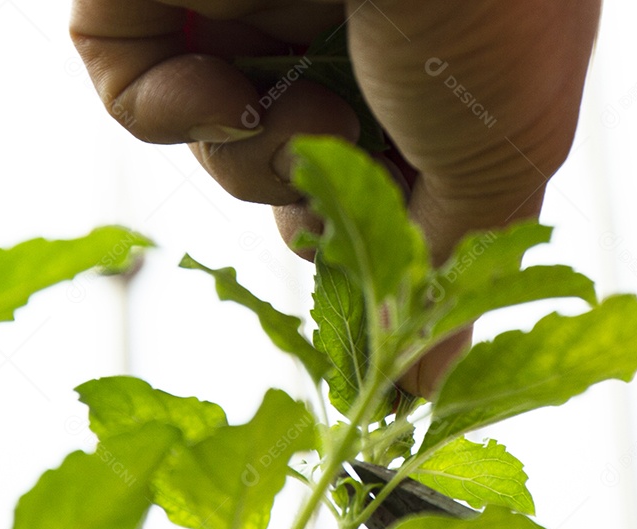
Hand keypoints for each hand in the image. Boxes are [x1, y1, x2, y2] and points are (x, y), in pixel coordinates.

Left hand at [70, 0, 601, 394]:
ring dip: (260, 161)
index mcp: (428, 68)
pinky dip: (175, 117)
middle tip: (344, 183)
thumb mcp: (500, 162)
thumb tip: (427, 383)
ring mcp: (249, 12)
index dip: (370, 239)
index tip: (375, 281)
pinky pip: (136, 97)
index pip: (380, 188)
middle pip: (297, 180)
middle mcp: (341, 37)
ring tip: (310, 112)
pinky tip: (228, 91)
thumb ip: (453, 274)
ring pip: (223, 151)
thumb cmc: (483, 9)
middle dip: (316, 206)